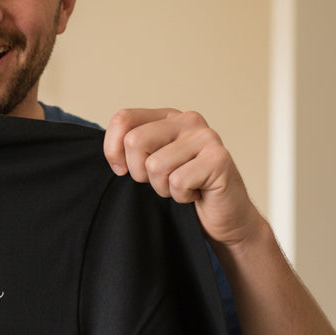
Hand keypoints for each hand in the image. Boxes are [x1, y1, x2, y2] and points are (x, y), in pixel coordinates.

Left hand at [103, 108, 263, 246]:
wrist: (224, 217)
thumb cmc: (185, 189)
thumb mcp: (149, 164)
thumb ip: (131, 150)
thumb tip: (111, 155)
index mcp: (167, 117)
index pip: (123, 119)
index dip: (113, 149)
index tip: (121, 170)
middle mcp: (187, 120)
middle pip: (134, 141)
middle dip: (139, 172)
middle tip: (160, 181)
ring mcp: (206, 137)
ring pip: (155, 165)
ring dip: (163, 187)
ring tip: (181, 187)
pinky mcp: (219, 159)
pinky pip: (177, 181)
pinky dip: (181, 196)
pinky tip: (195, 193)